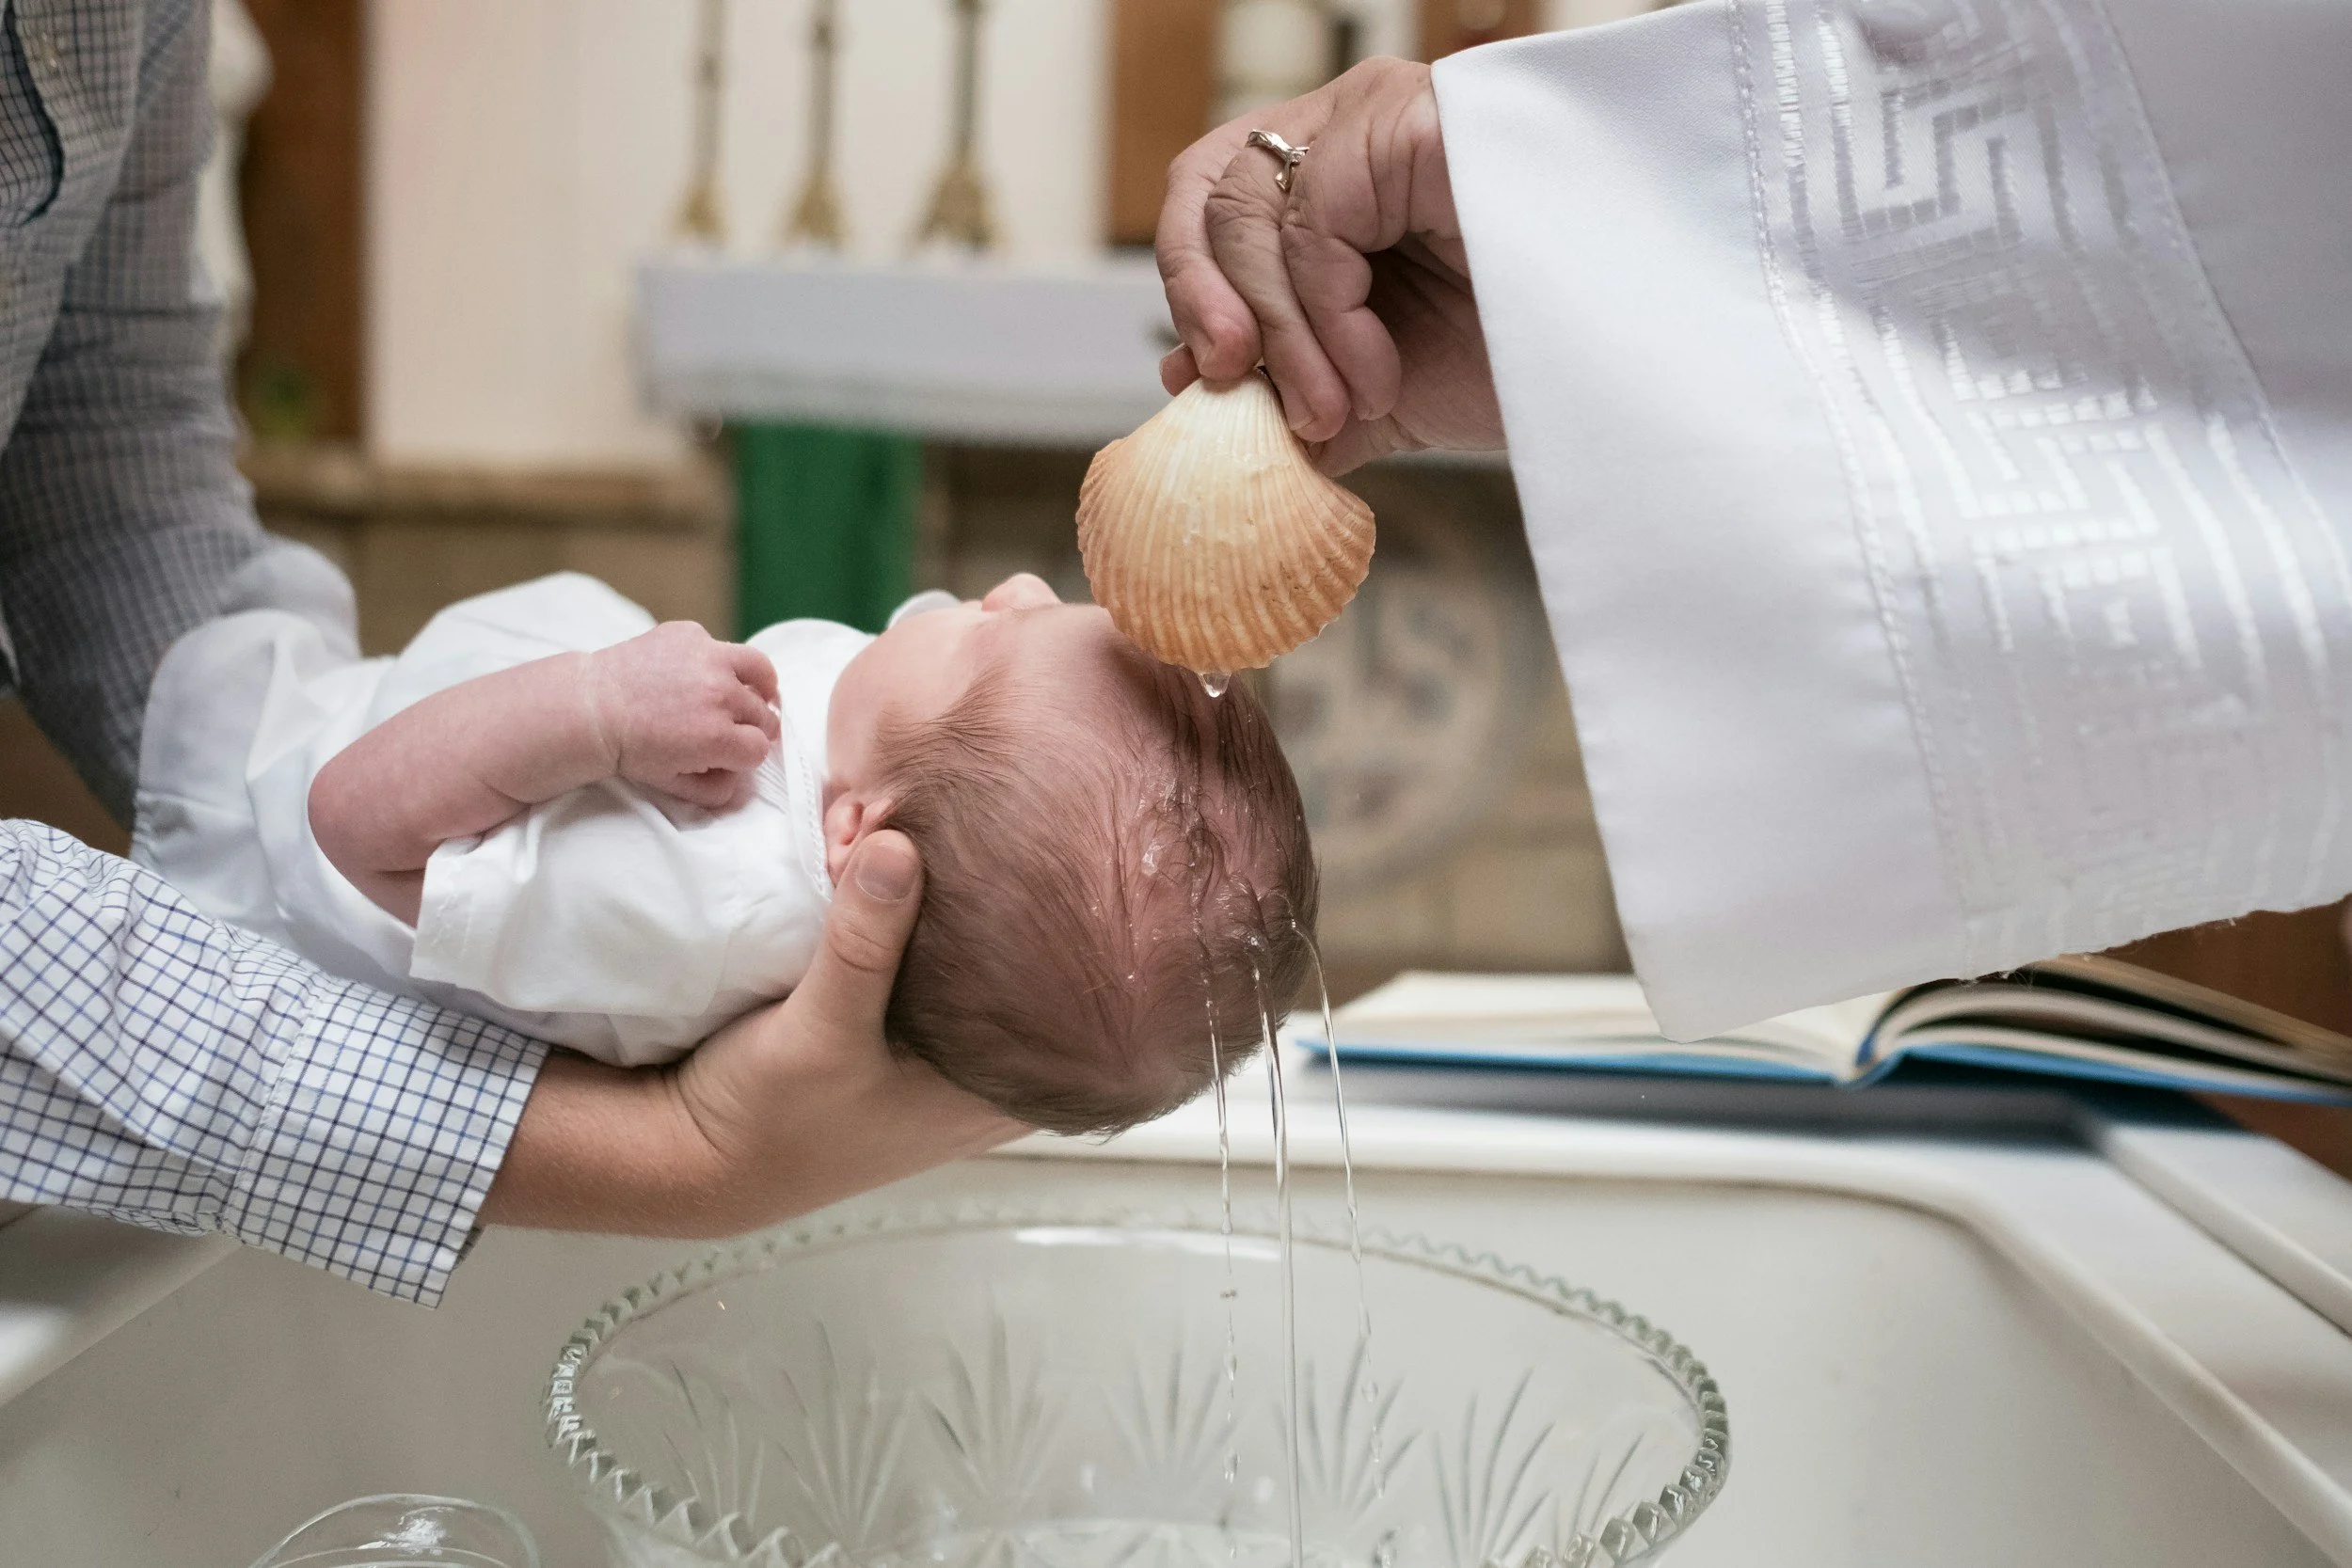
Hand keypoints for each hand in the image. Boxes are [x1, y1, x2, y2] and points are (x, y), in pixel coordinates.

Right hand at [483, 831, 1024, 1235]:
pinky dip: (917, 913)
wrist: (694, 1152)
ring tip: (959, 827)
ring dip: (958, 901)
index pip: (1076, 1004)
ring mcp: (944, 1048)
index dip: (1079, 935)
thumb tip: (900, 845)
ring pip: (977, 956)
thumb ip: (865, 944)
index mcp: (1000, 1091)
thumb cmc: (772, 1118)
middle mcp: (986, 1070)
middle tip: (1013, 824)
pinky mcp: (898, 1023)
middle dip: (1017, 901)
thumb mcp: (822, 1030)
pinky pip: (928, 954)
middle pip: (1031, 970)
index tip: (1066, 858)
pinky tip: (909, 857)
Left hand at [585, 622, 780, 808]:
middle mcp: (720, 694)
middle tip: (735, 729)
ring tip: (751, 692)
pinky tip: (699, 673)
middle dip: (752, 727)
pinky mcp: (691, 634)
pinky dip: (717, 661)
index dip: (748, 755)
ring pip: (761, 670)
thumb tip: (739, 780)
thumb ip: (715, 790)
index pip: (760, 748)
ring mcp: (708, 658)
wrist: (592, 708)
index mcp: (717, 737)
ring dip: (759, 687)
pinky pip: (722, 647)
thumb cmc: (630, 748)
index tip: (735, 754)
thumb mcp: (672, 784)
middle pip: (764, 715)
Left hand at [1157, 58, 1502, 474]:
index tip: (1201, 384)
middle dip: (1212, 311)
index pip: (1211, 198)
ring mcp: (1380, 115)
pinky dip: (1326, 318)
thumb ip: (1293, 390)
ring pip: (1252, 211)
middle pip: (1212, 194)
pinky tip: (1377, 375)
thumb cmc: (1517, 361)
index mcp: (1334, 178)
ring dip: (1284, 338)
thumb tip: (1197, 401)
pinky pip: (1313, 221)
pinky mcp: (1410, 121)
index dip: (1190, 289)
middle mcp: (1350, 127)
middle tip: (1248, 397)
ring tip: (1343, 407)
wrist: (1618, 371)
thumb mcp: (1379, 390)